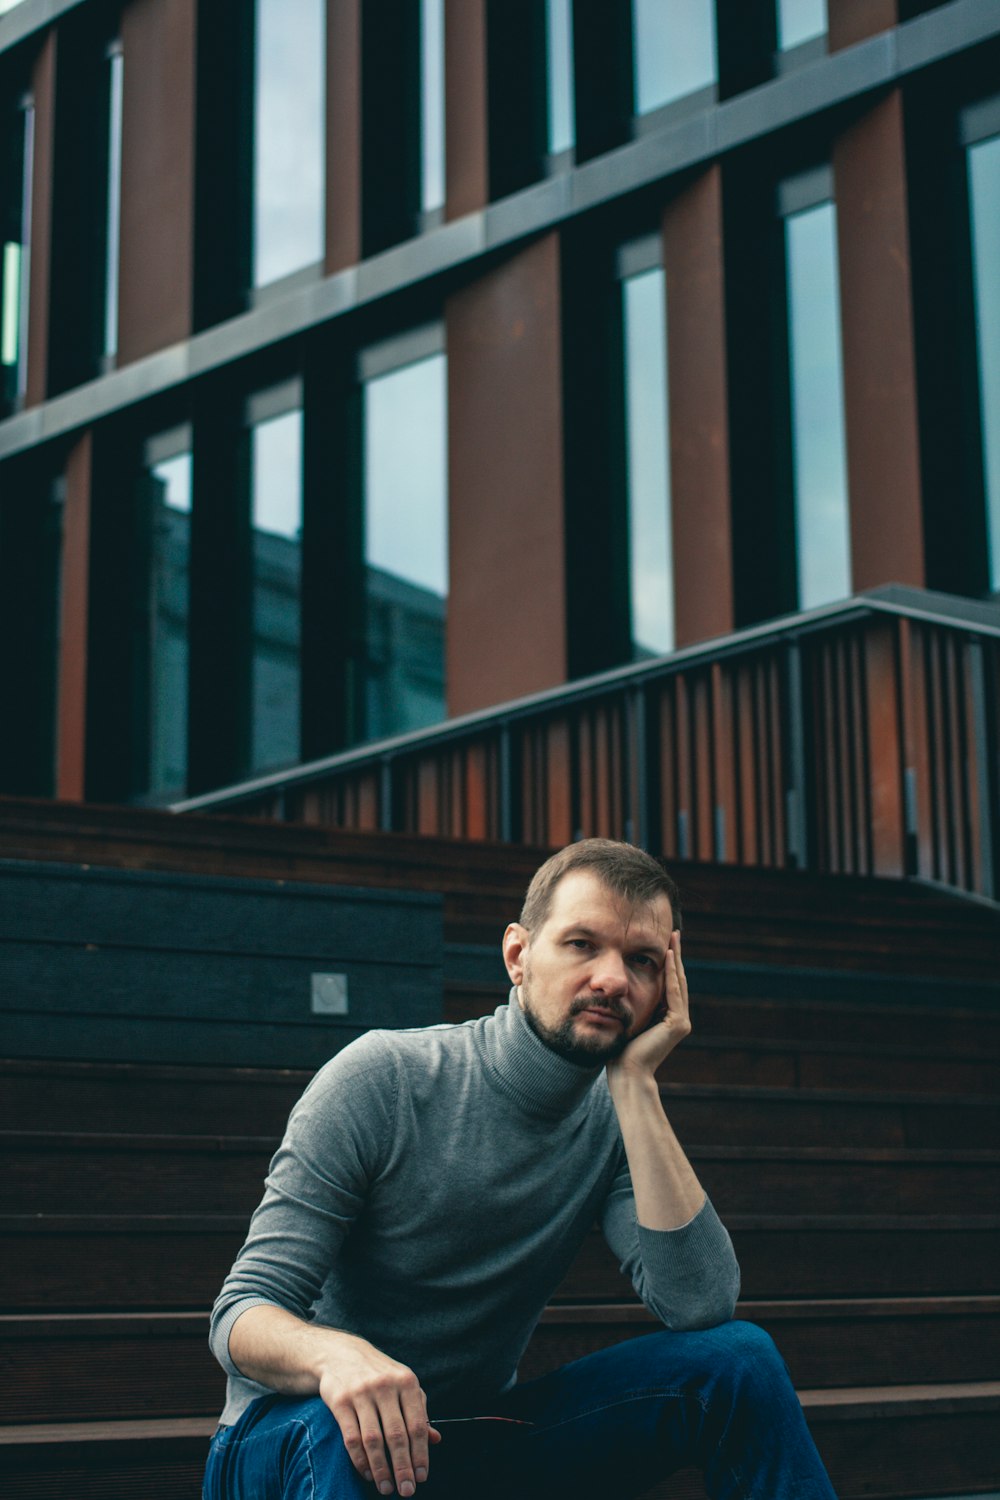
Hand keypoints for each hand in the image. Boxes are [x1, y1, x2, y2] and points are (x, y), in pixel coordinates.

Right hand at [317, 1332, 441, 1494]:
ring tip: (386, 1487)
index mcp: (406, 1382)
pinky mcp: (340, 1402)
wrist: (341, 1354)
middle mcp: (385, 1386)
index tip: (422, 1477)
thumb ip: (419, 1410)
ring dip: (381, 1469)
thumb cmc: (380, 1374)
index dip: (421, 1454)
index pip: (417, 1424)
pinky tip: (368, 1473)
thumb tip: (436, 1439)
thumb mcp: (403, 1384)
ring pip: (373, 1440)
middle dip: (403, 1467)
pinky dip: (360, 1460)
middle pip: (397, 1435)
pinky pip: (351, 1438)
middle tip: (407, 1490)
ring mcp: (361, 1393)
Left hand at [607, 931, 690, 1082]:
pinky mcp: (677, 1023)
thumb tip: (624, 987)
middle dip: (675, 955)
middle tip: (674, 933)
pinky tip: (668, 955)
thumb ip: (635, 1004)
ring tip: (673, 938)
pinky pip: (672, 991)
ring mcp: (681, 1021)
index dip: (668, 963)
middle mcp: (678, 1019)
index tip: (665, 943)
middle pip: (677, 979)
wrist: (626, 1072)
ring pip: (677, 982)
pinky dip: (670, 973)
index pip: (669, 984)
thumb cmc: (621, 1050)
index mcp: (669, 1018)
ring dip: (675, 958)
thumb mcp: (629, 1019)